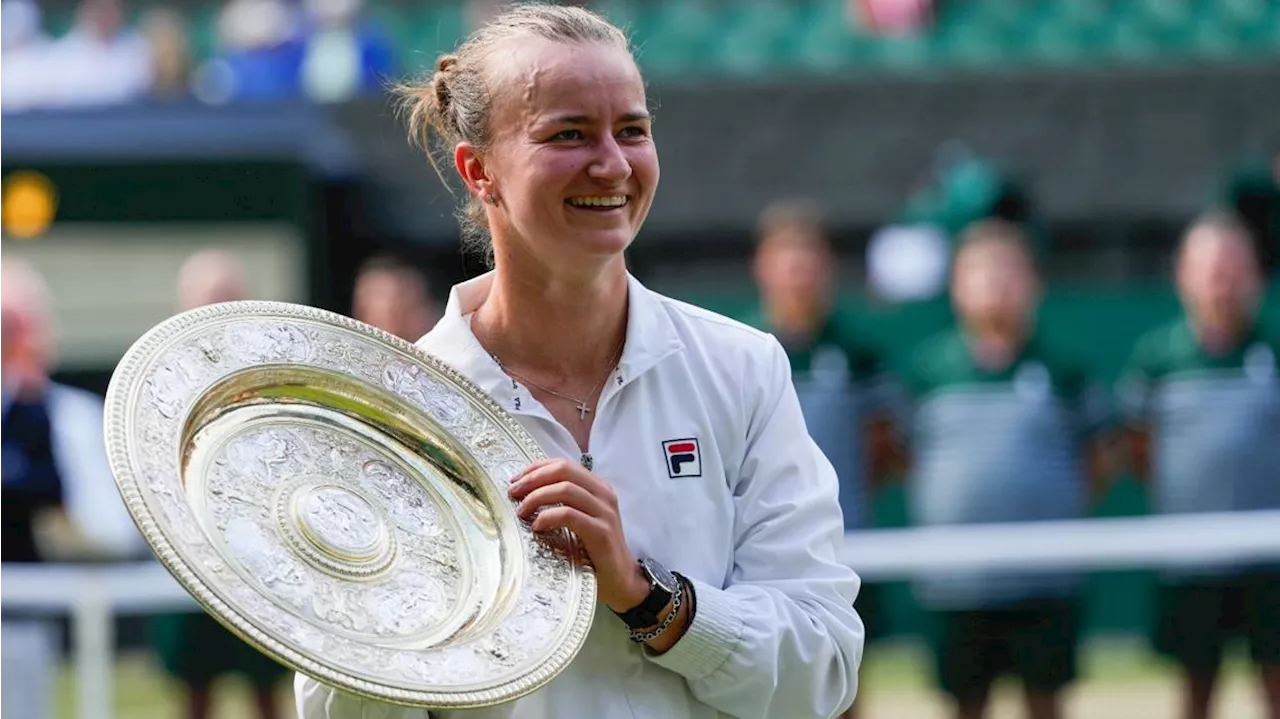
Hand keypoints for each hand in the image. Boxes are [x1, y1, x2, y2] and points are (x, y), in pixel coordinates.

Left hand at [508, 458, 649, 612]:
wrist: (621, 580)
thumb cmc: (594, 551)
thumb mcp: (580, 520)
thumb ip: (563, 503)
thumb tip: (525, 492)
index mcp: (598, 487)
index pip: (563, 464)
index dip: (536, 468)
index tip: (515, 480)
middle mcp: (604, 494)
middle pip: (563, 471)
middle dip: (533, 478)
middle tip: (513, 493)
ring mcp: (605, 512)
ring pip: (565, 489)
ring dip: (536, 497)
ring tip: (521, 511)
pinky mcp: (602, 532)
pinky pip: (569, 515)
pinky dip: (548, 517)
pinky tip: (537, 527)